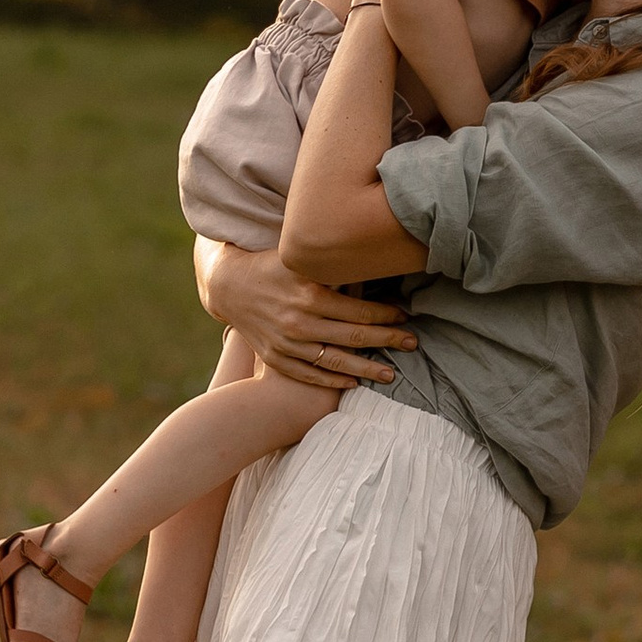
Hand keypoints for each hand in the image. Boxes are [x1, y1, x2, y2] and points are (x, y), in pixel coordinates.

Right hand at [194, 237, 415, 387]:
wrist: (229, 286)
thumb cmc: (272, 265)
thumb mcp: (301, 258)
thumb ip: (334, 265)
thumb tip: (377, 260)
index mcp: (310, 294)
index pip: (359, 311)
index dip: (387, 316)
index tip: (405, 316)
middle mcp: (299, 322)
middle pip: (354, 337)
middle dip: (388, 341)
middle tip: (412, 344)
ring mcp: (287, 344)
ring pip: (335, 362)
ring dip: (366, 369)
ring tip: (390, 375)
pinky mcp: (275, 358)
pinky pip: (309, 374)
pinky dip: (332, 380)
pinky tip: (353, 383)